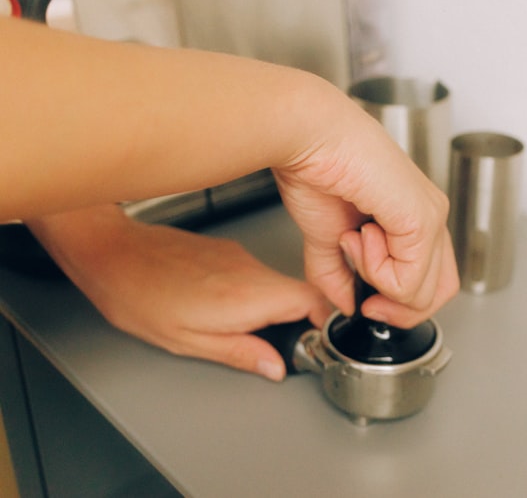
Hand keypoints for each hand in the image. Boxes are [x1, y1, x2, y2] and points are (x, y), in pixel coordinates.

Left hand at [25, 205, 330, 380]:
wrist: (112, 254)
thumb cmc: (140, 297)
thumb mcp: (190, 343)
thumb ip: (242, 354)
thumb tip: (274, 367)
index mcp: (247, 296)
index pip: (312, 300)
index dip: (323, 321)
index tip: (317, 339)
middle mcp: (250, 270)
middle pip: (298, 292)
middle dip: (297, 319)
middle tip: (276, 344)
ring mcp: (239, 256)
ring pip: (276, 283)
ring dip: (271, 307)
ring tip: (236, 326)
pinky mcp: (227, 249)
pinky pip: (255, 274)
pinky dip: (251, 293)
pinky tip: (219, 305)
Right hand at [272, 90, 458, 327]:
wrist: (307, 137)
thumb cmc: (316, 166)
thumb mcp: (325, 237)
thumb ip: (337, 275)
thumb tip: (347, 304)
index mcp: (412, 217)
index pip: (428, 281)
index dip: (397, 305)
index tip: (363, 301)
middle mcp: (430, 215)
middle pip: (439, 292)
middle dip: (399, 310)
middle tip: (368, 302)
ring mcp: (431, 216)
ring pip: (424, 291)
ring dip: (379, 283)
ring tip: (353, 243)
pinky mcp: (423, 219)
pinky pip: (408, 280)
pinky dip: (375, 271)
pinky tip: (358, 234)